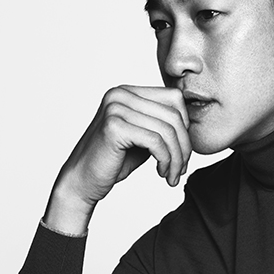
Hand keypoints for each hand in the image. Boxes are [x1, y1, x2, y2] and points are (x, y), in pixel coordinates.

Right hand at [44, 85, 191, 233]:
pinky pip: (156, 142)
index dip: (185, 126)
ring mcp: (115, 108)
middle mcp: (120, 94)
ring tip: (172, 175)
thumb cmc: (113, 162)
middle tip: (181, 169)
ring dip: (176, 158)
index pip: (174, 98)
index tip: (182, 152)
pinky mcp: (114, 127)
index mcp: (127, 92)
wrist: (83, 181)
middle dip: (184, 146)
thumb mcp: (143, 138)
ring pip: (167, 130)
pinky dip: (166, 161)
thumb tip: (190, 124)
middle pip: (174, 114)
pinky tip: (161, 173)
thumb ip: (161, 126)